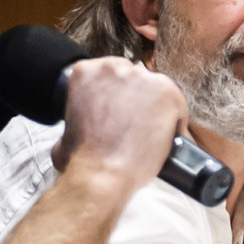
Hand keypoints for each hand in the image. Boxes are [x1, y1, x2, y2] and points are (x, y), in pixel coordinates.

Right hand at [44, 54, 186, 201]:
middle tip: (133, 127)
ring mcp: (141, 78)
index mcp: (85, 72)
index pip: (111, 77)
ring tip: (148, 136)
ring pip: (156, 92)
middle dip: (136, 101)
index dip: (116, 97)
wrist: (101, 175)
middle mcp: (113, 68)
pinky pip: (177, 106)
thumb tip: (82, 126)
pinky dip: (175, 123)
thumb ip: (78, 115)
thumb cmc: (81, 160)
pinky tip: (165, 140)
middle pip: (134, 81)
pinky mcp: (166, 92)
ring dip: (155, 111)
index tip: (119, 113)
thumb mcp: (66, 128)